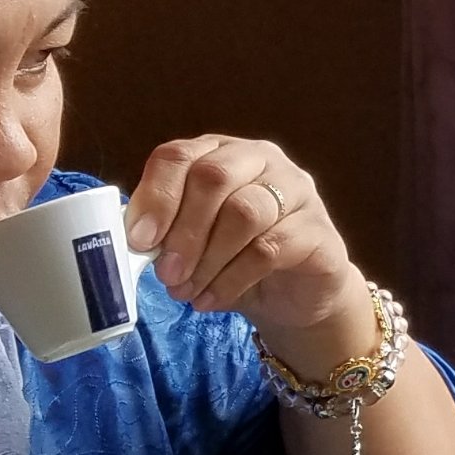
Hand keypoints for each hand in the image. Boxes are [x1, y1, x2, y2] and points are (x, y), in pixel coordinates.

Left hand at [124, 135, 370, 366]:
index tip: (140, 240)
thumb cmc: (236, 260)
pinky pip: (270, 249)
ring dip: (208, 259)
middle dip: (183, 230)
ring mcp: (297, 190)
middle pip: (214, 176)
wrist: (295, 296)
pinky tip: (212, 300)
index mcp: (221, 154)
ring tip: (188, 291)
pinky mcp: (318, 230)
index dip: (156, 196)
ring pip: (244, 212)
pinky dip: (232, 279)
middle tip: (167, 273)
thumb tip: (136, 244)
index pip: (180, 156)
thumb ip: (166, 233)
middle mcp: (262, 160)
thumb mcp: (193, 243)